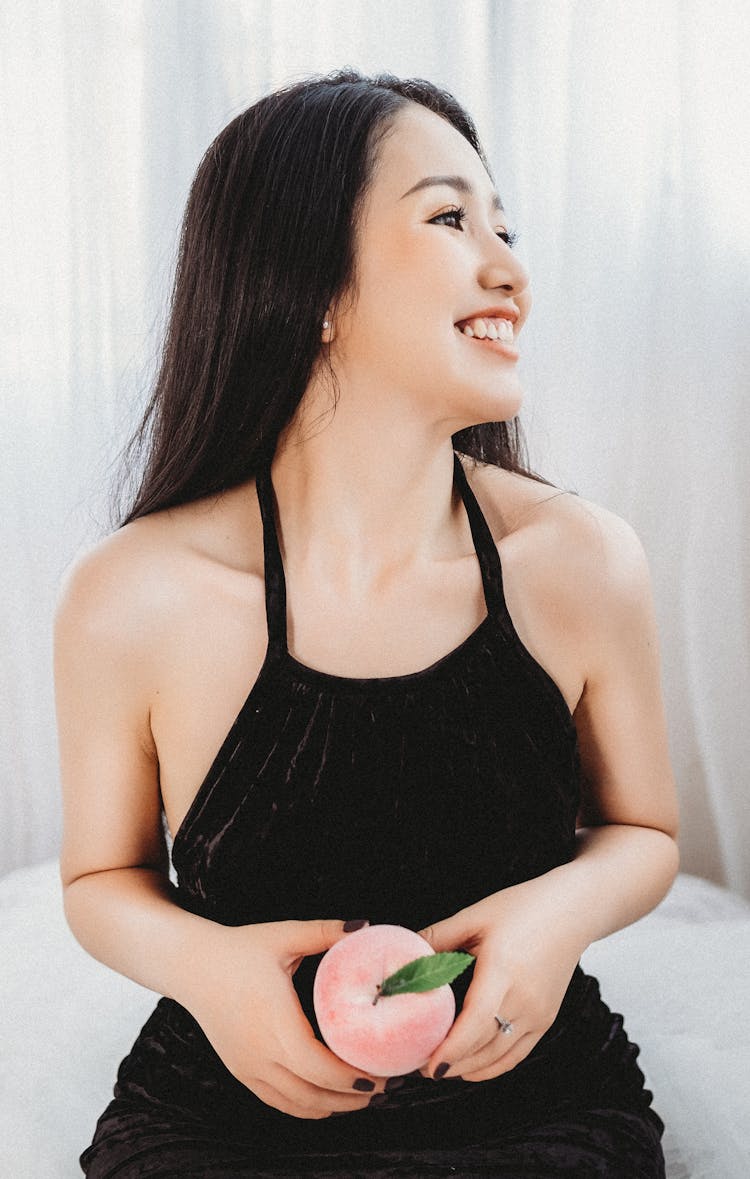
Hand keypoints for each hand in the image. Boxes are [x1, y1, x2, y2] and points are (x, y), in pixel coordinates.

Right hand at [185, 917, 386, 1117]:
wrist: (191, 965)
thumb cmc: (239, 949)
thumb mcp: (284, 935)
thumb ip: (325, 932)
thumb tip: (365, 927)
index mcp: (276, 1022)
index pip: (321, 1068)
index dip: (353, 1078)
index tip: (382, 1073)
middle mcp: (261, 1053)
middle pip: (315, 1093)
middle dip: (353, 1096)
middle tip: (383, 1086)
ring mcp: (248, 1067)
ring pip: (297, 1104)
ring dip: (333, 1106)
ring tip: (362, 1096)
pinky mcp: (240, 1071)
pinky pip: (278, 1101)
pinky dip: (306, 1107)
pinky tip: (327, 1099)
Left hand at [417, 881, 584, 1081]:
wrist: (571, 911)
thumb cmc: (523, 908)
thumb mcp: (475, 916)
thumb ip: (438, 936)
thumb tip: (405, 952)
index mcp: (503, 971)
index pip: (476, 1022)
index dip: (451, 1048)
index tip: (427, 1064)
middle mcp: (524, 999)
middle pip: (484, 1046)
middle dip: (451, 1063)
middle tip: (418, 1065)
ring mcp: (539, 1013)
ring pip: (500, 1056)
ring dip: (469, 1069)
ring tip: (438, 1068)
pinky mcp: (546, 1019)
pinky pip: (517, 1054)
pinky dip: (492, 1067)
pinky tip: (470, 1067)